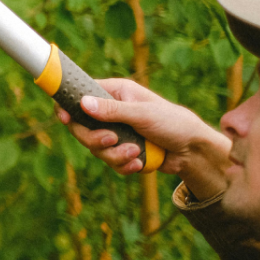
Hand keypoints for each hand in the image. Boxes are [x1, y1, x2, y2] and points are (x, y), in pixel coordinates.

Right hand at [56, 77, 230, 197]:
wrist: (195, 151)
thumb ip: (112, 111)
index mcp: (115, 93)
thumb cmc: (174, 123)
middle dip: (96, 139)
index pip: (81, 95)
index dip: (68, 106)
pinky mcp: (122, 151)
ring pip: (96, 148)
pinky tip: (140, 162)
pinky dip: (124, 165)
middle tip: (112, 140)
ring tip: (136, 153)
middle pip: (82, 127)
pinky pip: (110, 162)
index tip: (64, 117)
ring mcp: (116, 132)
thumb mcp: (143, 114)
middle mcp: (112, 112)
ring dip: (115, 155)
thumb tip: (82, 103)